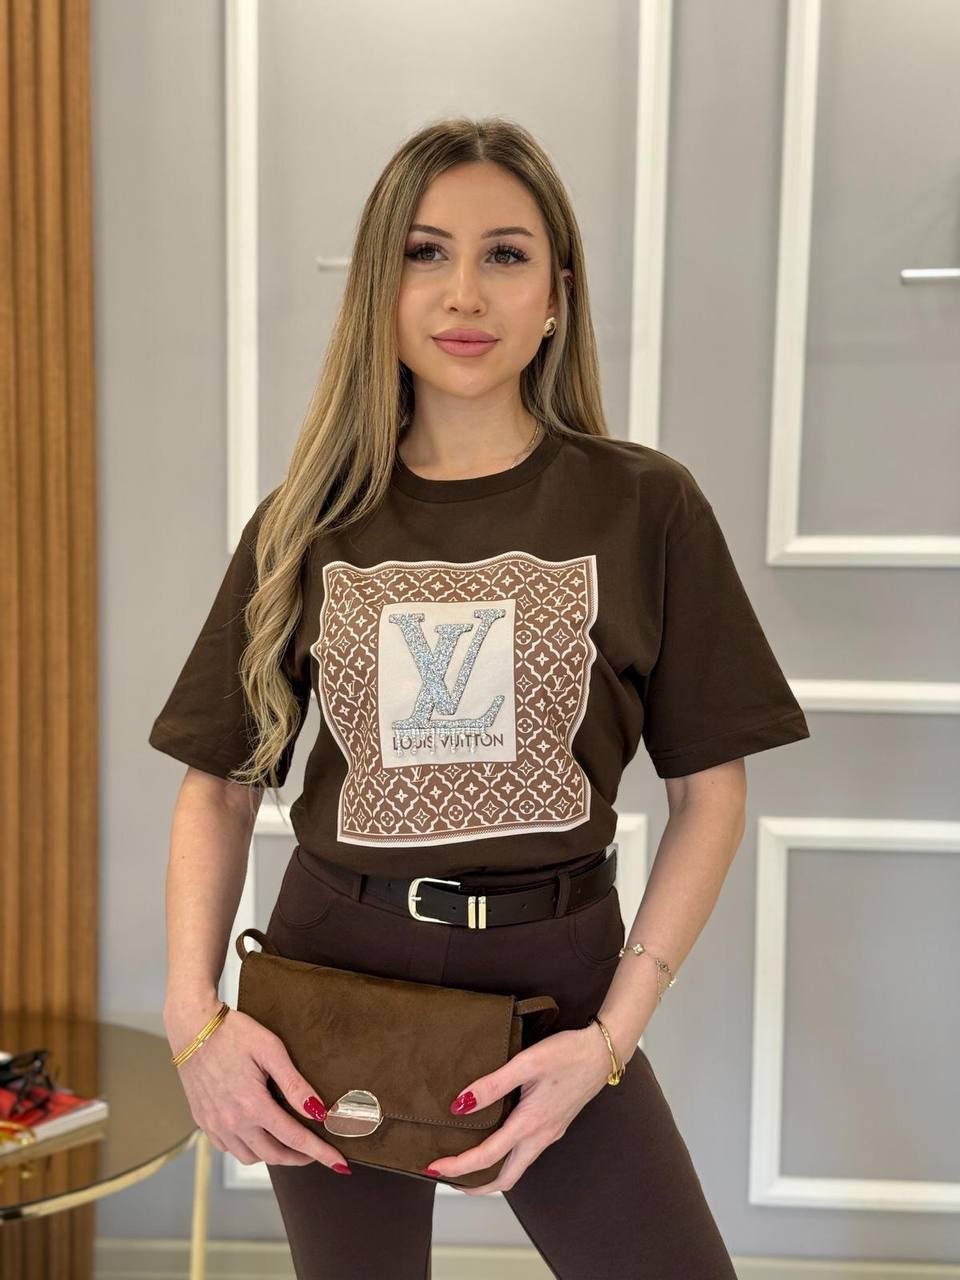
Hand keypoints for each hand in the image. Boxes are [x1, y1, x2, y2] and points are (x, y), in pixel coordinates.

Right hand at [165, 996, 351, 1173]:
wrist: (193, 1028)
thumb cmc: (234, 1034)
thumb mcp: (271, 1051)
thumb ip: (295, 1085)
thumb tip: (319, 1111)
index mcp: (253, 1106)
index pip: (295, 1139)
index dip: (320, 1153)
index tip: (339, 1164)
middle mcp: (233, 1123)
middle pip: (274, 1155)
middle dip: (299, 1157)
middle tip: (316, 1151)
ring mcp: (215, 1125)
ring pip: (250, 1157)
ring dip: (273, 1155)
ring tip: (288, 1142)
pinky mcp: (204, 1122)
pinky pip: (229, 1148)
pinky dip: (248, 1148)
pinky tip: (257, 1133)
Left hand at [423, 1025, 613, 1193]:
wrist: (603, 1052)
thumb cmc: (568, 1053)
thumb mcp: (527, 1063)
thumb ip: (493, 1084)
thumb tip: (460, 1105)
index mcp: (531, 1124)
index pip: (488, 1157)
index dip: (458, 1167)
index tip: (434, 1167)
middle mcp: (541, 1136)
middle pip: (505, 1178)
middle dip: (475, 1185)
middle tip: (449, 1178)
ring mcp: (550, 1133)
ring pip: (517, 1167)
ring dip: (491, 1172)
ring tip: (467, 1162)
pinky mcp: (555, 1125)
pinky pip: (526, 1152)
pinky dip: (506, 1156)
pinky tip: (497, 1139)